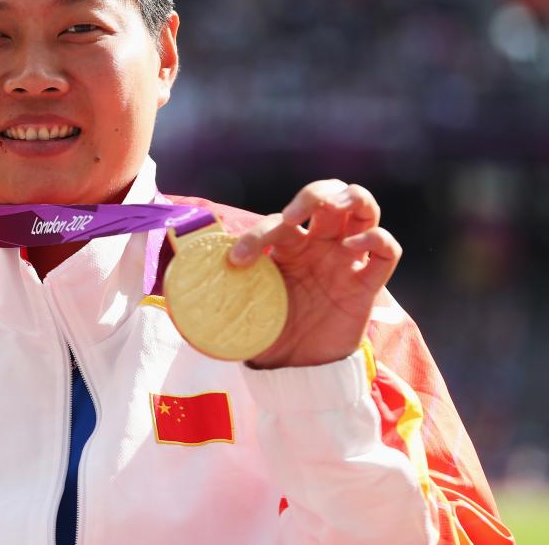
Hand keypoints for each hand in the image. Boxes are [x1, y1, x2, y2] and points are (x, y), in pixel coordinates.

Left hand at [228, 180, 401, 368]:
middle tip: (295, 214)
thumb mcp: (241, 310)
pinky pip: (387, 250)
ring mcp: (346, 261)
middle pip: (329, 196)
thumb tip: (178, 295)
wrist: (298, 372)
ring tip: (335, 209)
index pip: (278, 222)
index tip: (237, 260)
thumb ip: (220, 295)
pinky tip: (355, 245)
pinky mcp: (368, 284)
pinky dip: (376, 238)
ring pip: (364, 209)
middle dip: (314, 194)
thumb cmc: (270, 335)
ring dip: (352, 199)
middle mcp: (319, 247)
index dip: (257, 234)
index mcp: (287, 248)